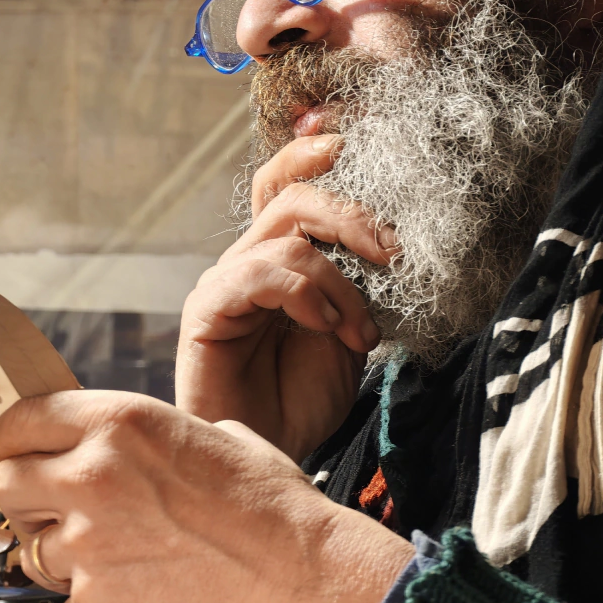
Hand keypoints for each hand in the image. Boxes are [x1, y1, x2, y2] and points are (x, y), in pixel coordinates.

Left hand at [0, 390, 413, 602]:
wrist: (296, 576)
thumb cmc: (270, 506)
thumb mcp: (215, 434)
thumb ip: (153, 439)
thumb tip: (134, 450)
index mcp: (120, 422)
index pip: (19, 422)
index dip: (10, 441)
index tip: (11, 454)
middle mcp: (92, 476)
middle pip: (5, 483)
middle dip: (28, 499)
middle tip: (62, 512)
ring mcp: (87, 544)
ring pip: (34, 551)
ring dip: (68, 557)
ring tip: (125, 558)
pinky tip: (142, 592)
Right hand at [175, 134, 396, 459]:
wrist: (267, 459)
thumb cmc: (303, 401)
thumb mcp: (349, 333)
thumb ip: (359, 286)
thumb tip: (394, 243)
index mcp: (279, 258)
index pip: (284, 183)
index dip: (310, 155)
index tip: (351, 142)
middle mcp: (248, 260)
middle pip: (292, 197)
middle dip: (352, 215)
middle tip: (394, 251)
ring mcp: (224, 282)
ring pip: (285, 236)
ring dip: (340, 280)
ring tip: (360, 332)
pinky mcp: (207, 310)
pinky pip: (259, 273)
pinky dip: (307, 294)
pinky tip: (329, 329)